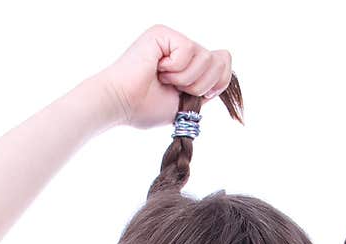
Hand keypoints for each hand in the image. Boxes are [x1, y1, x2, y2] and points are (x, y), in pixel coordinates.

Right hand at [99, 23, 233, 129]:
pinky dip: (175, 69)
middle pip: (220, 60)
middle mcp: (182, 49)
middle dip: (202, 85)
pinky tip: (158, 69)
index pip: (223, 62)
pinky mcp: (164, 33)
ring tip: (164, 80)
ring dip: (187, 79)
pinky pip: (188, 50)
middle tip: (177, 89)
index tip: (200, 95)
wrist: (121, 104)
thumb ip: (205, 90)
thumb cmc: (145, 108)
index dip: (219, 82)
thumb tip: (224, 77)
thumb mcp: (185, 104)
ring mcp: (173, 40)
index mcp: (188, 66)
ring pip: (206, 56)